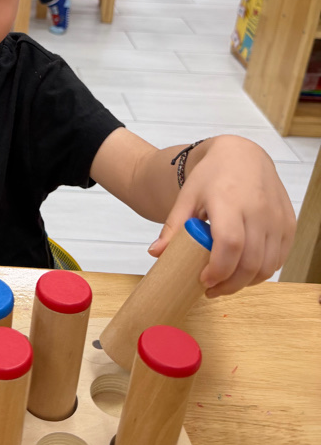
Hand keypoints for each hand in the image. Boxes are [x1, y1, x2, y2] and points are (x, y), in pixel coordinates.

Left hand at [148, 136, 295, 296]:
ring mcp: (277, 217)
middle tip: (212, 289)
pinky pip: (279, 259)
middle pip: (251, 262)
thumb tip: (155, 253)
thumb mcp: (188, 196)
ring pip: (267, 266)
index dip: (218, 269)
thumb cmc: (212, 176)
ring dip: (246, 282)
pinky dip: (262, 272)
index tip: (203, 281)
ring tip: (226, 282)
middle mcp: (258, 209)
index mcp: (229, 200)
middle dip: (230, 284)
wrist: (242, 156)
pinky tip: (244, 271)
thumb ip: (173, 226)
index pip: (230, 244)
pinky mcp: (288, 224)